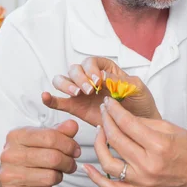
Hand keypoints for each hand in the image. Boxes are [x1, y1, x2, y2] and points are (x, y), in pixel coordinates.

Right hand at [0, 120, 80, 186]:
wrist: (7, 175)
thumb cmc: (26, 154)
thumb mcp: (40, 138)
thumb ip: (58, 131)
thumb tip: (72, 125)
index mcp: (17, 136)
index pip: (50, 137)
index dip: (69, 144)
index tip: (75, 149)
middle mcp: (10, 154)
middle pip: (53, 158)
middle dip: (68, 162)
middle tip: (71, 163)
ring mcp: (9, 175)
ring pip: (50, 177)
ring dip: (59, 175)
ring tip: (57, 172)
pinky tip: (44, 182)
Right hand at [42, 57, 159, 126]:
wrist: (140, 125)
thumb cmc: (141, 103)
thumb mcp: (137, 88)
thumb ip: (121, 81)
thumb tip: (103, 76)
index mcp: (105, 69)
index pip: (90, 61)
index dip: (91, 69)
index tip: (99, 80)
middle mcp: (90, 78)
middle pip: (74, 69)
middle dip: (79, 77)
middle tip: (89, 90)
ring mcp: (81, 93)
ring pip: (63, 81)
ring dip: (66, 85)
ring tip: (77, 94)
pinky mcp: (76, 108)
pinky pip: (59, 101)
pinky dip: (50, 98)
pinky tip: (46, 97)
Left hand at [83, 97, 186, 186]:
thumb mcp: (170, 128)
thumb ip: (143, 122)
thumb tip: (121, 115)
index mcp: (159, 145)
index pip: (127, 123)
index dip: (115, 110)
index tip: (109, 102)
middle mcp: (148, 165)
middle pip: (116, 139)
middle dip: (107, 120)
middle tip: (104, 111)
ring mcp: (142, 181)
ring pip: (108, 162)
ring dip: (99, 144)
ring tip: (100, 131)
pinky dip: (96, 178)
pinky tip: (87, 166)